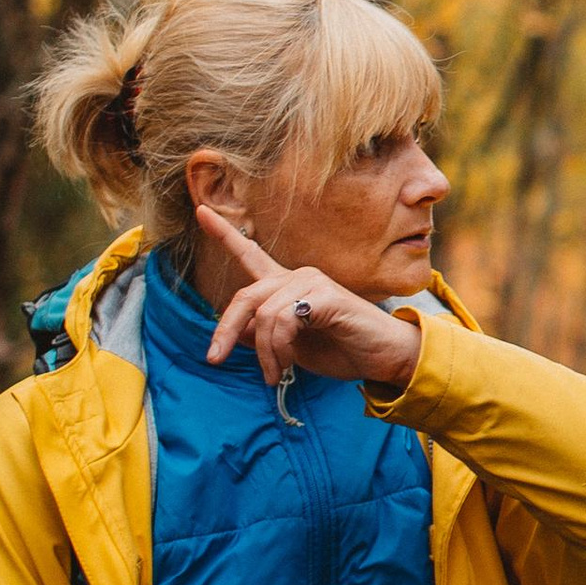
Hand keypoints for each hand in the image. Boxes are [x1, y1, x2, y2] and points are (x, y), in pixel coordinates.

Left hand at [195, 205, 422, 392]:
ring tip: (274, 373)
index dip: (224, 233)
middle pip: (244, 296)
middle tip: (215, 359)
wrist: (385, 358)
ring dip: (263, 351)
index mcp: (287, 286)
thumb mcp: (292, 348)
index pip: (250, 254)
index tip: (200, 211)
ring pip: (263, 315)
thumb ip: (263, 336)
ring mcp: (312, 282)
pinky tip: (288, 363)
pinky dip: (279, 347)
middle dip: (224, 330)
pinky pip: (284, 320)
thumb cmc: (342, 350)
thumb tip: (234, 333)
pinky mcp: (325, 296)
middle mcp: (297, 277)